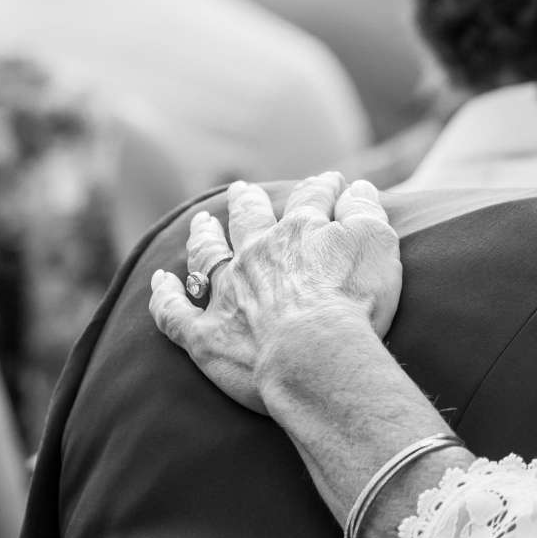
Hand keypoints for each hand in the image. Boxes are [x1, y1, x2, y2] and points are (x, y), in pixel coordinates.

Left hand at [148, 174, 401, 413]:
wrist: (315, 356)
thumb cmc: (354, 301)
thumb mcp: (376, 243)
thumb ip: (365, 210)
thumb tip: (356, 187)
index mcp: (299, 231)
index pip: (312, 198)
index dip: (323, 187)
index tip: (331, 182)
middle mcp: (256, 253)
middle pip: (247, 218)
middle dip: (247, 202)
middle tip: (242, 191)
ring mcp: (226, 292)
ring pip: (207, 255)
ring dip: (203, 237)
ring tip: (202, 223)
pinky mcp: (206, 334)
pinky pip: (175, 312)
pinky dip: (165, 296)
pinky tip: (160, 282)